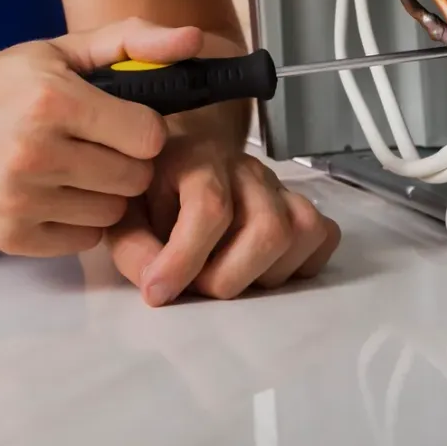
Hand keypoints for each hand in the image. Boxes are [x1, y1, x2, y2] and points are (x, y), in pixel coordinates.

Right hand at [0, 18, 206, 256]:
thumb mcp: (61, 49)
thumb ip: (132, 40)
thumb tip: (194, 41)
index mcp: (51, 101)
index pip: (147, 136)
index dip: (140, 129)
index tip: (120, 122)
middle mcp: (35, 153)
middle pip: (134, 178)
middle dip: (124, 161)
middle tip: (96, 146)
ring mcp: (21, 200)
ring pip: (113, 212)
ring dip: (103, 192)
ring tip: (72, 167)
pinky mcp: (11, 237)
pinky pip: (84, 239)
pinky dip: (77, 219)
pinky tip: (52, 192)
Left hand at [108, 131, 340, 305]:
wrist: (183, 154)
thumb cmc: (152, 188)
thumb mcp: (125, 211)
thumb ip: (133, 246)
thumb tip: (157, 287)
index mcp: (196, 160)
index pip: (210, 208)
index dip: (185, 259)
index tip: (157, 292)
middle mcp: (246, 169)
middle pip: (268, 228)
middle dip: (228, 277)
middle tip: (196, 286)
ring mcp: (279, 186)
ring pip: (299, 236)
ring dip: (261, 275)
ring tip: (226, 275)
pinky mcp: (301, 205)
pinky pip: (321, 238)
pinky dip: (297, 265)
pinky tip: (260, 268)